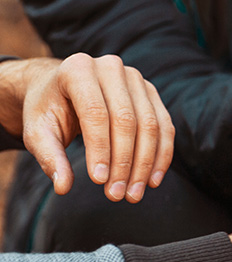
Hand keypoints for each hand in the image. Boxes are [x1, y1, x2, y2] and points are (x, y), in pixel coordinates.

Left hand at [0, 54, 173, 200]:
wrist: (63, 89)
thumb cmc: (49, 110)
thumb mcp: (38, 131)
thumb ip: (49, 157)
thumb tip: (64, 187)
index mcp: (78, 68)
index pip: (96, 112)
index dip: (100, 149)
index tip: (99, 182)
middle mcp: (111, 67)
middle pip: (127, 120)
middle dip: (124, 162)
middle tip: (117, 194)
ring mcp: (136, 78)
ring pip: (150, 125)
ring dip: (145, 164)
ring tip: (134, 193)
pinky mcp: (151, 92)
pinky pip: (164, 126)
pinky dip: (161, 155)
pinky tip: (152, 179)